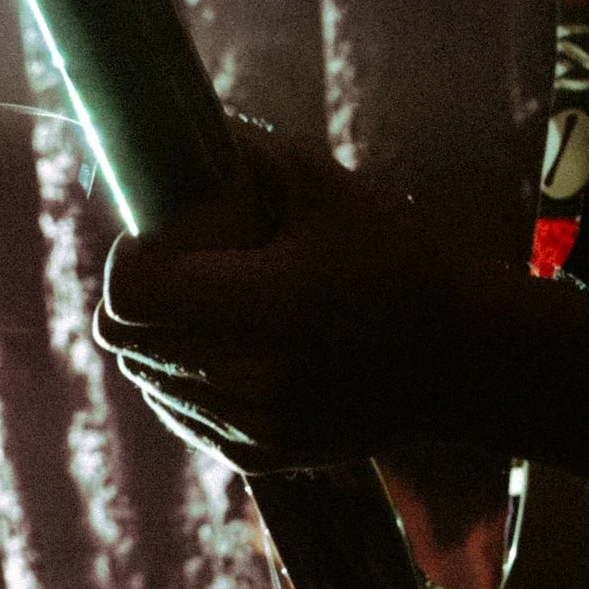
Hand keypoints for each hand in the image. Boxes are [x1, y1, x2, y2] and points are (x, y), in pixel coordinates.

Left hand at [95, 132, 472, 470]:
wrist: (462, 362)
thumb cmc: (397, 264)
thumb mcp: (329, 190)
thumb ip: (247, 153)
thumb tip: (174, 132)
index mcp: (273, 305)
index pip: (132, 294)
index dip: (132, 257)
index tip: (162, 236)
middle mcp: (257, 377)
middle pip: (125, 338)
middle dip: (139, 294)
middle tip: (179, 265)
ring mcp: (256, 426)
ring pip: (146, 377)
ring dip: (158, 337)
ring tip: (212, 305)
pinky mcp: (260, 456)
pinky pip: (179, 413)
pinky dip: (185, 378)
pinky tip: (228, 347)